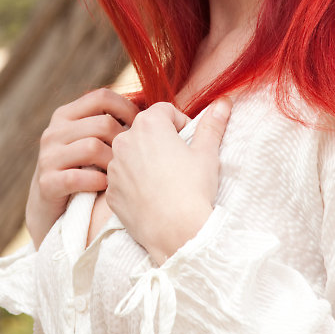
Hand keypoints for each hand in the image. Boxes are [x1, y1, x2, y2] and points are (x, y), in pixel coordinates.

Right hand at [26, 88, 139, 247]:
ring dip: (113, 164)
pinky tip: (106, 187)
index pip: (102, 97)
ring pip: (92, 148)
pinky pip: (79, 177)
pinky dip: (98, 182)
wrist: (53, 212)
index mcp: (65, 115)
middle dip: (124, 142)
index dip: (127, 109)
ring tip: (121, 174)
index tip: (141, 128)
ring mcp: (48, 157)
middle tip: (135, 159)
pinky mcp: (47, 182)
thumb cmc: (85, 172)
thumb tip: (156, 108)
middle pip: (102, 124)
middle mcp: (53, 132)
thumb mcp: (92, 141)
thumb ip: (112, 124)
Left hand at [106, 98, 231, 263]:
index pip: (164, 111)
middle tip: (179, 163)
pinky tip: (153, 196)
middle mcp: (125, 140)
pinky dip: (135, 183)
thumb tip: (224, 101)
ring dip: (145, 160)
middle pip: (145, 130)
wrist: (175, 232)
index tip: (189, 143)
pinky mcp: (110, 190)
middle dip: (161, 140)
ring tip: (166, 181)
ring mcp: (114, 166)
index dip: (180, 124)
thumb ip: (212, 124)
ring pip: (131, 154)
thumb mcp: (207, 153)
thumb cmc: (193, 189)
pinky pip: (123, 179)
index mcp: (149, 124)